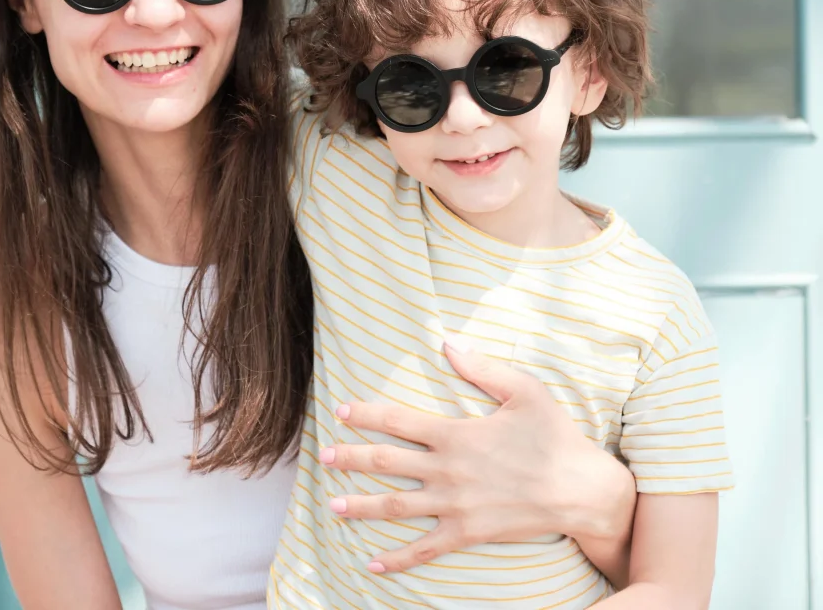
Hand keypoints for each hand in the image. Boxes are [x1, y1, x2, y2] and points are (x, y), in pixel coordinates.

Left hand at [319, 340, 634, 574]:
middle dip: (351, 459)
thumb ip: (482, 367)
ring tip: (332, 506)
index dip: (366, 414)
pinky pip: (426, 548)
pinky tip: (373, 563)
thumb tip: (448, 342)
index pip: (398, 421)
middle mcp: (448, 470)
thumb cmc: (554, 435)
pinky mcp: (468, 533)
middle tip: (322, 456)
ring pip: (396, 507)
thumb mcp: (524, 390)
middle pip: (387, 464)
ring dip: (361, 506)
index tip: (340, 411)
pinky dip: (398, 558)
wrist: (582, 491)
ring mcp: (456, 506)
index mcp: (456, 433)